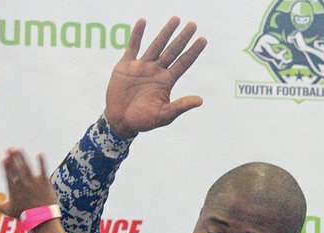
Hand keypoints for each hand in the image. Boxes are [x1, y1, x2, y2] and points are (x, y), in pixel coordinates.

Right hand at [0, 149, 57, 218]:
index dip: (6, 167)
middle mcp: (24, 186)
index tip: (4, 158)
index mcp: (14, 190)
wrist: (42, 221)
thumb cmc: (24, 215)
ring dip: (23, 157)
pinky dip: (41, 162)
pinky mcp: (45, 183)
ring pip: (28, 168)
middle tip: (10, 149)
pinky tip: (39, 154)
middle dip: (13, 158)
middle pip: (17, 169)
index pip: (9, 176)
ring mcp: (35, 184)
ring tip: (18, 148)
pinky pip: (43, 171)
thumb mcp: (7, 210)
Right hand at [105, 17, 206, 137]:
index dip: (193, 52)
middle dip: (182, 38)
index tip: (203, 40)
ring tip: (176, 18)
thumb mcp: (164, 115)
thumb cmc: (143, 121)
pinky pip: (133, 46)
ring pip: (156, 45)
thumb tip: (200, 100)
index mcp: (166, 82)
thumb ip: (180, 106)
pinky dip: (137, 34)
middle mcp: (156, 71)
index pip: (183, 63)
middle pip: (172, 51)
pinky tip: (143, 21)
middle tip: (193, 24)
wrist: (120, 120)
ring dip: (166, 32)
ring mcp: (142, 66)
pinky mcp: (126, 65)